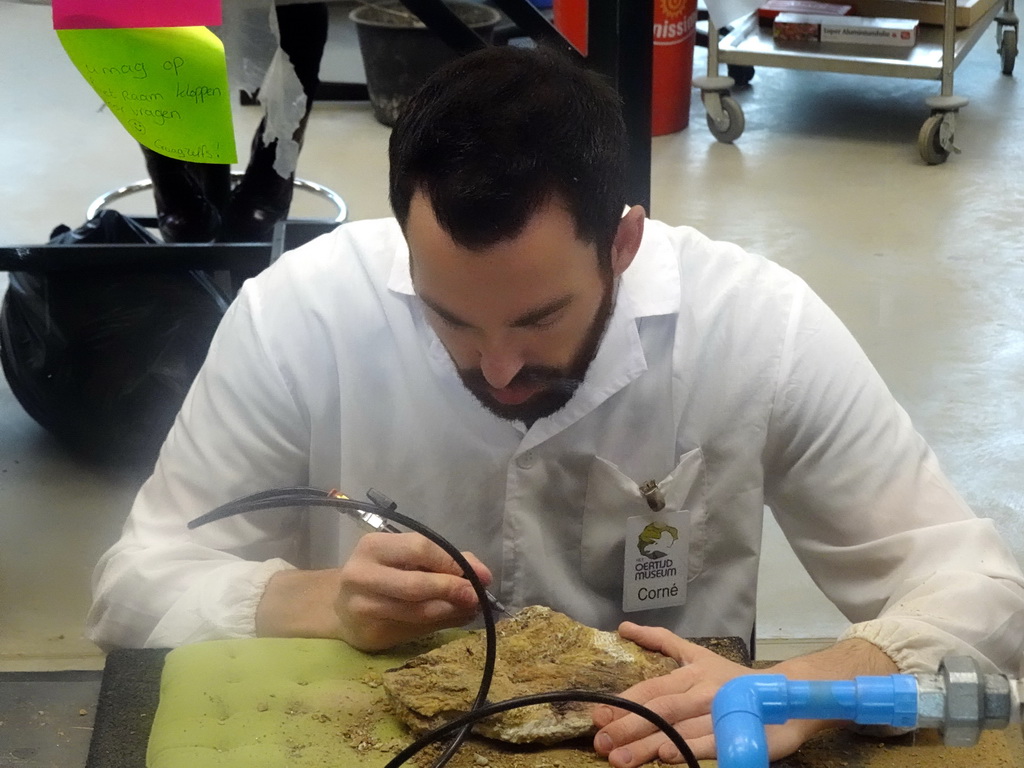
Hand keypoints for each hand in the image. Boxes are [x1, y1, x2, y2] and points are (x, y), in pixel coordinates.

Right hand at [334, 532, 493, 649]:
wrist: (343, 606)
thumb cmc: (384, 574)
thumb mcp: (407, 557)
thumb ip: (445, 559)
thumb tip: (482, 575)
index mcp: (373, 546)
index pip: (419, 548)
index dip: (452, 562)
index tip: (480, 575)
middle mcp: (361, 575)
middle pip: (415, 584)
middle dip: (451, 590)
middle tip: (476, 596)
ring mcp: (362, 607)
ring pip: (416, 612)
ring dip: (450, 611)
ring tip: (469, 609)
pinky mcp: (369, 633)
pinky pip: (414, 629)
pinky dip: (440, 624)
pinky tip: (452, 618)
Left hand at [592, 623, 821, 766]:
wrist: (787, 694)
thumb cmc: (733, 679)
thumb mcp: (696, 654)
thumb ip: (661, 641)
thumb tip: (625, 627)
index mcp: (691, 673)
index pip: (650, 689)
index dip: (624, 702)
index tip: (597, 716)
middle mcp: (703, 691)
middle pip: (660, 710)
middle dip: (628, 727)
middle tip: (601, 742)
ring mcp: (722, 711)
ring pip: (680, 728)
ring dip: (648, 745)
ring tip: (621, 758)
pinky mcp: (740, 731)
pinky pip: (712, 742)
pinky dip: (689, 748)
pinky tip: (666, 757)